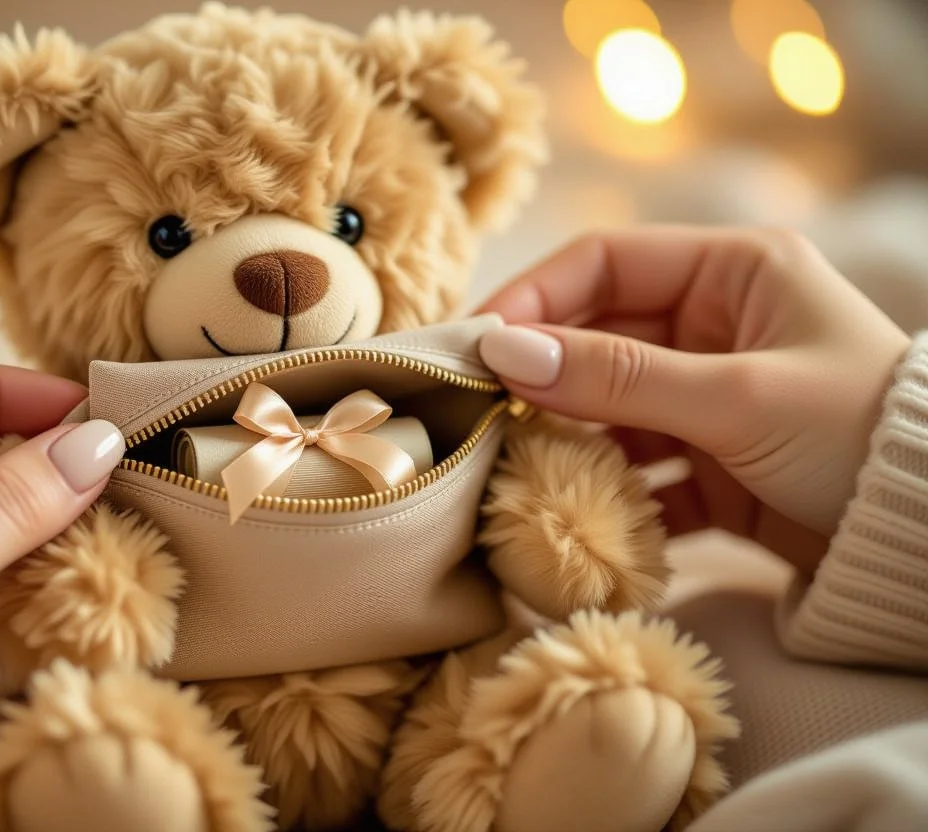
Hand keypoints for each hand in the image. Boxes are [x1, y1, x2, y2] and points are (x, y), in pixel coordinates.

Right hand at [477, 225, 910, 573]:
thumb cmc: (855, 435)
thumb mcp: (736, 396)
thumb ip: (616, 376)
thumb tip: (503, 352)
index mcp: (733, 274)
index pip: (604, 265)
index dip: (534, 298)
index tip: (475, 346)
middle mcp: (716, 327)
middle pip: (597, 339)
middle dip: (540, 377)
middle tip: (476, 413)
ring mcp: (710, 399)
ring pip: (609, 408)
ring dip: (565, 439)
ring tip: (513, 469)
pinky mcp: (711, 466)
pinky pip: (636, 469)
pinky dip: (605, 493)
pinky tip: (574, 517)